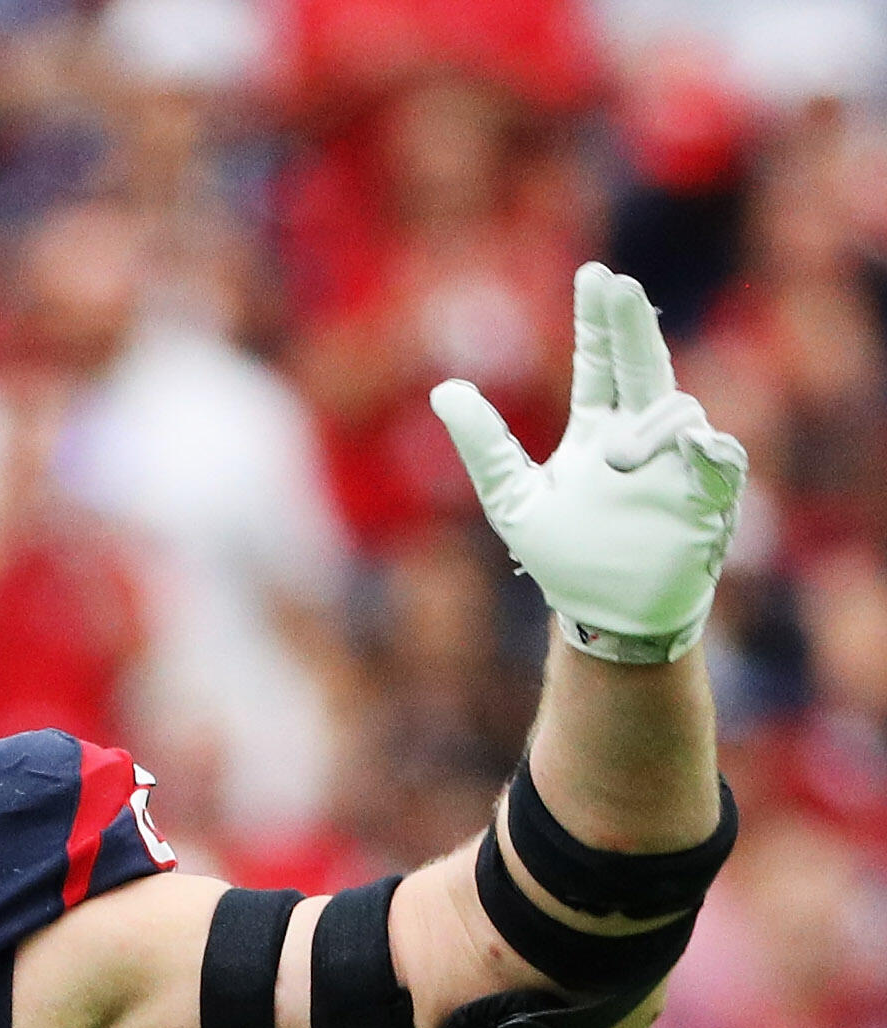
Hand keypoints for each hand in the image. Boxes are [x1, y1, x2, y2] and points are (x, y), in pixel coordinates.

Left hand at [431, 262, 746, 662]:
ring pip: (677, 413)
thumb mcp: (513, 500)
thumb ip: (484, 445)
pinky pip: (721, 459)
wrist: (612, 615)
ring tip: (622, 458)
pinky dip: (708, 451)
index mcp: (597, 431)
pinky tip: (694, 447)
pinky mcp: (708, 496)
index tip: (596, 274)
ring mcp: (678, 462)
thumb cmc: (566, 558)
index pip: (600, 363)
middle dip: (630, 326)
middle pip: (641, 366)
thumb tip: (444, 389)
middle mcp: (641, 436)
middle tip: (617, 285)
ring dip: (653, 426)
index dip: (598, 321)